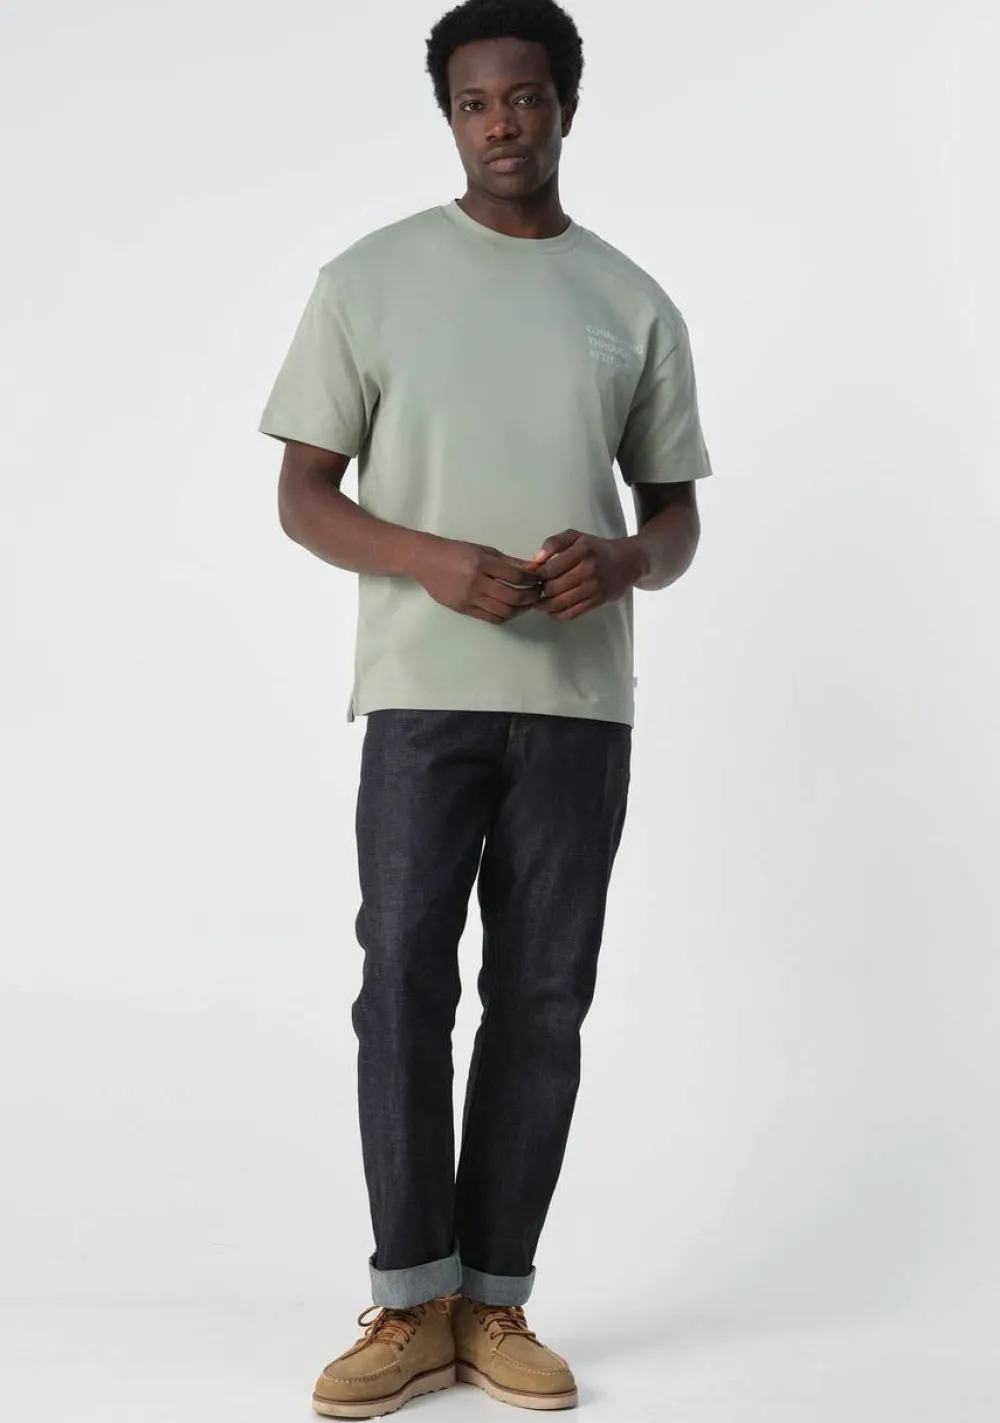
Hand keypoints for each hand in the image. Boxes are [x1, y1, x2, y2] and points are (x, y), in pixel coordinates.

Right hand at [409, 535, 543, 624]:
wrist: (425, 560)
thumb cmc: (455, 551)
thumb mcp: (483, 550)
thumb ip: (509, 561)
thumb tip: (533, 569)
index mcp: (482, 563)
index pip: (517, 576)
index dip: (533, 580)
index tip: (540, 579)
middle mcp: (476, 582)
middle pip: (513, 597)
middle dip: (531, 597)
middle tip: (538, 593)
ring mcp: (469, 598)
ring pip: (504, 611)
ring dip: (521, 609)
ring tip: (527, 603)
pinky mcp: (463, 609)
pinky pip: (491, 618)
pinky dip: (506, 616)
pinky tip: (511, 610)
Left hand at [524, 529, 644, 620]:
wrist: (627, 562)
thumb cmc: (596, 549)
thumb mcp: (575, 537)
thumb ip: (553, 543)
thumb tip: (535, 561)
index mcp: (582, 550)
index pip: (550, 568)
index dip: (537, 575)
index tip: (533, 577)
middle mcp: (589, 568)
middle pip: (554, 588)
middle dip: (540, 591)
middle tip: (535, 591)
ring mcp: (595, 586)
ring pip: (561, 603)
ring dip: (545, 606)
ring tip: (539, 603)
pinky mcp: (599, 600)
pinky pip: (573, 613)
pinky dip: (558, 615)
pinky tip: (552, 611)